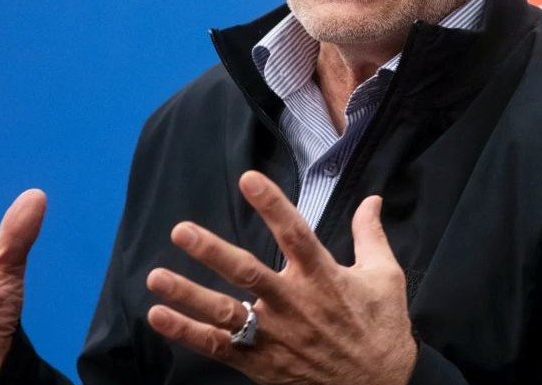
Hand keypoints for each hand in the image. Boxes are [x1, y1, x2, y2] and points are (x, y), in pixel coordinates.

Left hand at [146, 171, 416, 384]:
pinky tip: (159, 315)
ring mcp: (275, 336)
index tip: (248, 179)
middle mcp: (295, 305)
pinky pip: (219, 347)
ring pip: (225, 313)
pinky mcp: (262, 363)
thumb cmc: (383, 329)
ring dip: (189, 295)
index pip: (296, 234)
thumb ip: (371, 235)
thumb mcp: (385, 278)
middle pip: (248, 274)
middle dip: (213, 252)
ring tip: (156, 277)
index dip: (273, 206)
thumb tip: (372, 199)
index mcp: (324, 278)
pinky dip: (187, 332)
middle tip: (181, 230)